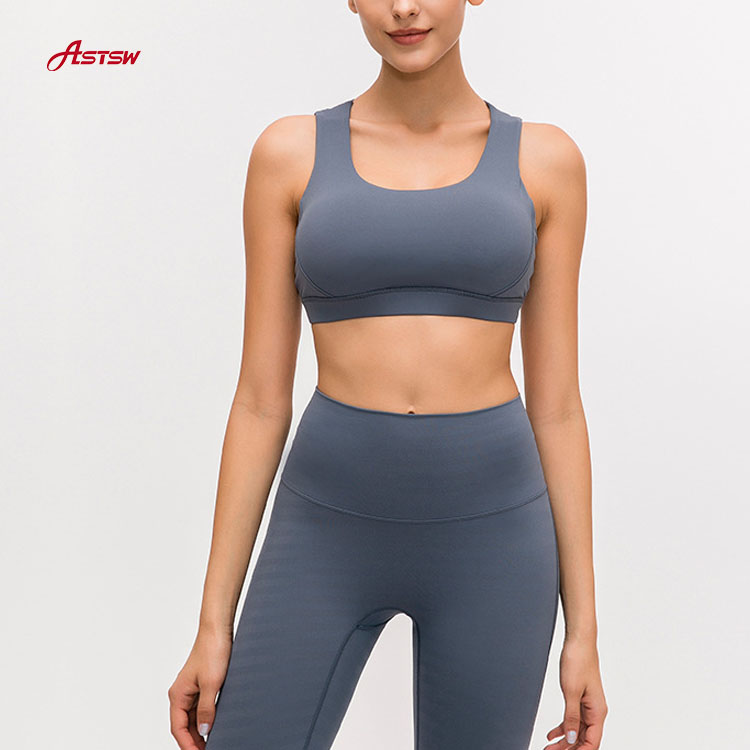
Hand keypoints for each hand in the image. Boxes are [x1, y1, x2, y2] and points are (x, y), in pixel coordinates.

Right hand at [168, 627, 232, 748]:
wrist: (218, 630)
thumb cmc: (212, 651)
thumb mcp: (212, 684)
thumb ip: (207, 709)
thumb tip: (204, 731)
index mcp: (178, 695)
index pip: (178, 728)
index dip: (187, 744)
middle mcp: (182, 694)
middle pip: (184, 726)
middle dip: (194, 740)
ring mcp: (192, 689)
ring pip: (193, 717)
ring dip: (201, 730)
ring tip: (212, 741)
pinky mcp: (202, 684)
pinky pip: (201, 707)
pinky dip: (206, 718)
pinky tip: (215, 724)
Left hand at [544, 634, 607, 748]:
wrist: (578, 641)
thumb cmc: (578, 661)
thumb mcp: (571, 691)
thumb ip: (571, 717)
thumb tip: (571, 738)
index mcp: (597, 711)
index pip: (592, 742)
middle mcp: (595, 711)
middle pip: (584, 739)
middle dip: (569, 748)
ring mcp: (588, 705)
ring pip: (577, 730)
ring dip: (564, 740)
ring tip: (550, 747)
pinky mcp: (580, 698)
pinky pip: (573, 718)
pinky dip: (563, 727)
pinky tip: (552, 734)